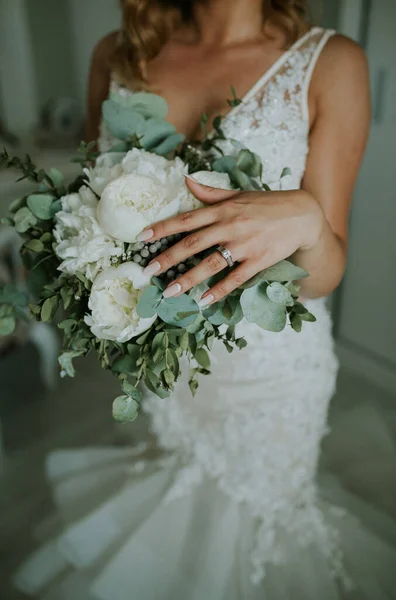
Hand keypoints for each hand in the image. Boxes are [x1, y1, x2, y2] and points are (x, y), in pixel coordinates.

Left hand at [138, 177, 323, 305]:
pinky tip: (204, 300)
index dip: (163, 228)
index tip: (142, 238)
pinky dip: (220, 290)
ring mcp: (245, 245)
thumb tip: (185, 181)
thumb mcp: (238, 194)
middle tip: (147, 271)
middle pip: (193, 243)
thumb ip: (210, 192)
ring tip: (170, 291)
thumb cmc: (267, 204)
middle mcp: (231, 226)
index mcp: (223, 210)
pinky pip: (236, 278)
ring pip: (211, 264)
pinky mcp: (260, 261)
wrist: (302, 215)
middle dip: (168, 258)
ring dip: (189, 279)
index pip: (187, 219)